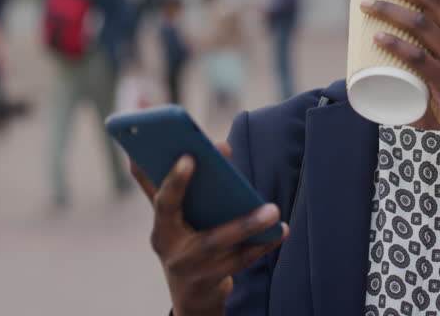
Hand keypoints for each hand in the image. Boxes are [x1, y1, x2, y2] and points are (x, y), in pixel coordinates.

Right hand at [132, 146, 287, 315]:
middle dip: (185, 184)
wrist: (191, 293)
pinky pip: (237, 261)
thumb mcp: (178, 218)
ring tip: (273, 210)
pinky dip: (260, 246)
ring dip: (246, 224)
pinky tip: (280, 231)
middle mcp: (166, 243)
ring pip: (216, 241)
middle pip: (178, 213)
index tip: (188, 155)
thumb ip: (184, 185)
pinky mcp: (207, 281)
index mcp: (159, 221)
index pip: (159, 196)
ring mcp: (186, 265)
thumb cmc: (188, 240)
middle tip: (228, 168)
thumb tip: (214, 146)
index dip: (171, 178)